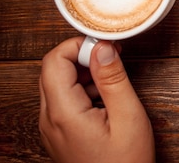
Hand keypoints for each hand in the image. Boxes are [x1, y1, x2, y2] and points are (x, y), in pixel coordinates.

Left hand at [39, 37, 154, 162]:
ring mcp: (52, 129)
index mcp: (64, 113)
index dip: (79, 45)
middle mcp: (50, 120)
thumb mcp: (128, 117)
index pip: (54, 61)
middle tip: (112, 60)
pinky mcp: (60, 134)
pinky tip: (107, 101)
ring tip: (113, 84)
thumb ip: (113, 79)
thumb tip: (102, 47)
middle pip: (53, 70)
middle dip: (82, 57)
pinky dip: (83, 91)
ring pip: (58, 85)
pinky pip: (64, 101)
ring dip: (84, 75)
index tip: (106, 47)